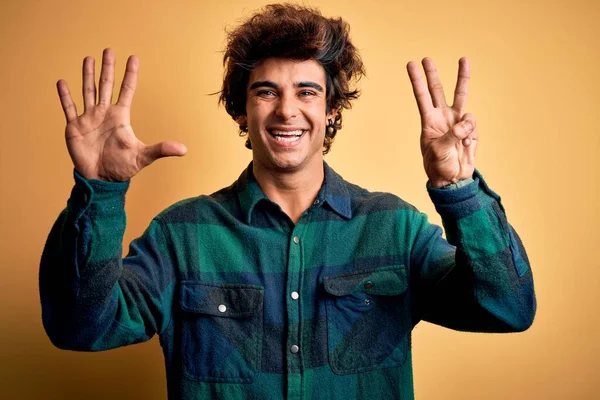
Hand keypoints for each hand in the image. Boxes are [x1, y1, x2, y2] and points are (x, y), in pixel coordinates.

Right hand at [57, 48, 186, 181]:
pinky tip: (62, 82)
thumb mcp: (143, 156)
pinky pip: (69, 108)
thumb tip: (184, 150)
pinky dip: (65, 96)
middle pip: (106, 85)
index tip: (134, 58)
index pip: (127, 90)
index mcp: (120, 117)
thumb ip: (161, 150)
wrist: (101, 179)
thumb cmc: (122, 167)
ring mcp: (89, 118)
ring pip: (88, 91)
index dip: (130, 75)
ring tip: (88, 59)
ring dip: (87, 76)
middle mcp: (104, 113)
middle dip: (107, 68)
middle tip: (109, 50)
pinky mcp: (75, 127)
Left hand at [406, 57, 476, 187]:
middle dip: (432, 74)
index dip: (417, 80)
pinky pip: (472, 124)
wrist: (453, 180)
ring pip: (461, 96)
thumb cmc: (439, 166)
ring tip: (463, 60)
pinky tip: (466, 145)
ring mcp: (456, 122)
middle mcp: (442, 117)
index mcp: (429, 121)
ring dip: (462, 77)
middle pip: (437, 90)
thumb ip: (452, 134)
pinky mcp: (470, 130)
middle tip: (426, 58)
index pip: (422, 96)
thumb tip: (465, 123)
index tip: (411, 64)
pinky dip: (471, 133)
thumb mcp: (439, 151)